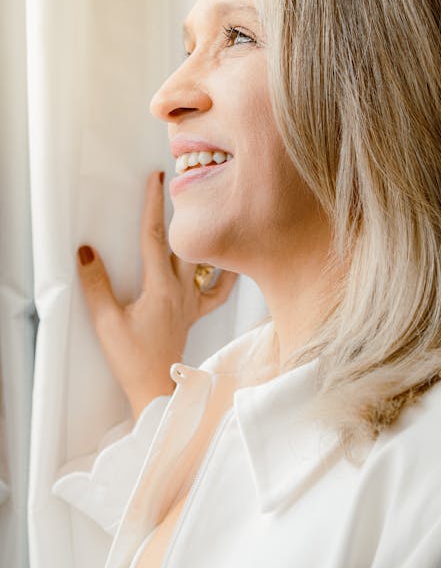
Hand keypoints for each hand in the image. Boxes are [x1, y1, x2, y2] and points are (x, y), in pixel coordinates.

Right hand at [76, 170, 238, 420]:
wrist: (157, 388)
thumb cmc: (132, 359)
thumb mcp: (106, 321)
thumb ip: (96, 285)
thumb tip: (86, 252)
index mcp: (160, 287)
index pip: (154, 237)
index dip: (153, 205)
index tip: (156, 178)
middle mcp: (181, 289)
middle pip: (184, 242)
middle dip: (181, 212)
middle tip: (180, 187)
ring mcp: (192, 301)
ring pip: (205, 262)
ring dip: (203, 238)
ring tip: (206, 217)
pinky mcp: (196, 313)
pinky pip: (218, 291)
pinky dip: (224, 274)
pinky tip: (226, 263)